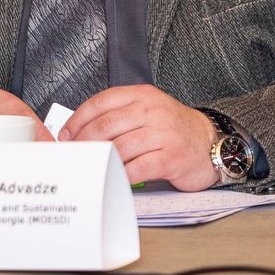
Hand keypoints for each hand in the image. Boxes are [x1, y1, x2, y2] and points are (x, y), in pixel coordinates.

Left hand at [61, 85, 217, 190]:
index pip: (101, 102)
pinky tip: (112, 178)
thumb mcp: (149, 111)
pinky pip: (138, 168)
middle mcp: (153, 111)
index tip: (65, 135)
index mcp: (143, 95)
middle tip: (72, 155)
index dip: (78, 119)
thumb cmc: (172, 129)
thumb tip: (79, 131)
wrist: (210, 143)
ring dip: (100, 160)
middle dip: (84, 142)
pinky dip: (121, 175)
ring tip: (88, 168)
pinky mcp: (171, 157)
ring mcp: (164, 134)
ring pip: (120, 147)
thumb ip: (120, 115)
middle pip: (106, 125)